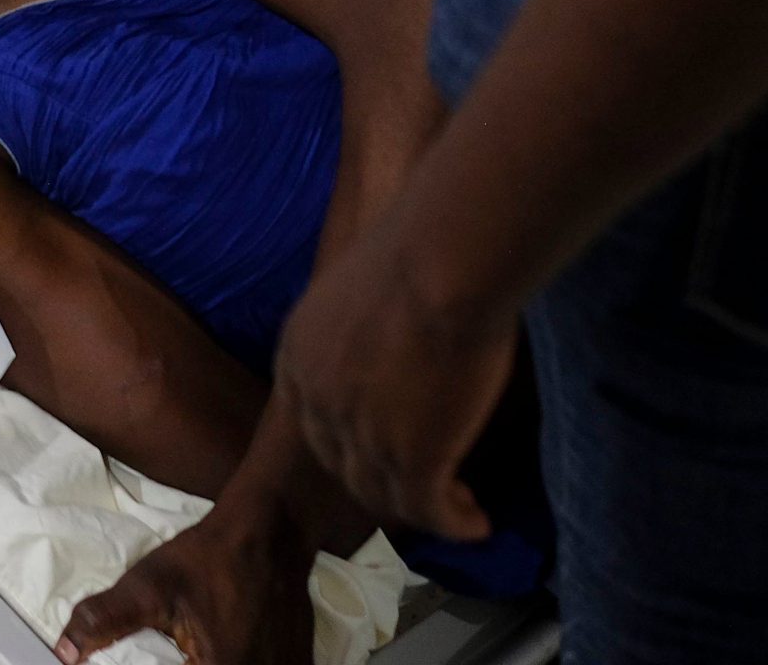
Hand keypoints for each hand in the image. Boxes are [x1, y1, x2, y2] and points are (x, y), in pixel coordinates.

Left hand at [57, 502, 314, 664]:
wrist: (269, 536)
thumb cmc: (207, 560)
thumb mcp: (148, 586)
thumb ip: (104, 619)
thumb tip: (64, 651)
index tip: (157, 653)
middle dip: (177, 662)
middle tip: (175, 645)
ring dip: (206, 663)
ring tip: (193, 643)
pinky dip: (237, 659)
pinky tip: (217, 644)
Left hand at [276, 219, 515, 539]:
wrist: (439, 262)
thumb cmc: (415, 252)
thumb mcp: (364, 285)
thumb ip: (365, 316)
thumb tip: (394, 313)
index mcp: (299, 353)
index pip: (313, 417)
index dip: (347, 441)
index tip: (384, 448)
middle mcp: (318, 399)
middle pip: (341, 462)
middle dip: (379, 479)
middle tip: (422, 484)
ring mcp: (360, 434)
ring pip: (382, 494)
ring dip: (420, 507)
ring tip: (457, 507)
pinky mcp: (410, 459)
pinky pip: (428, 511)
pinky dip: (453, 524)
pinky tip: (477, 522)